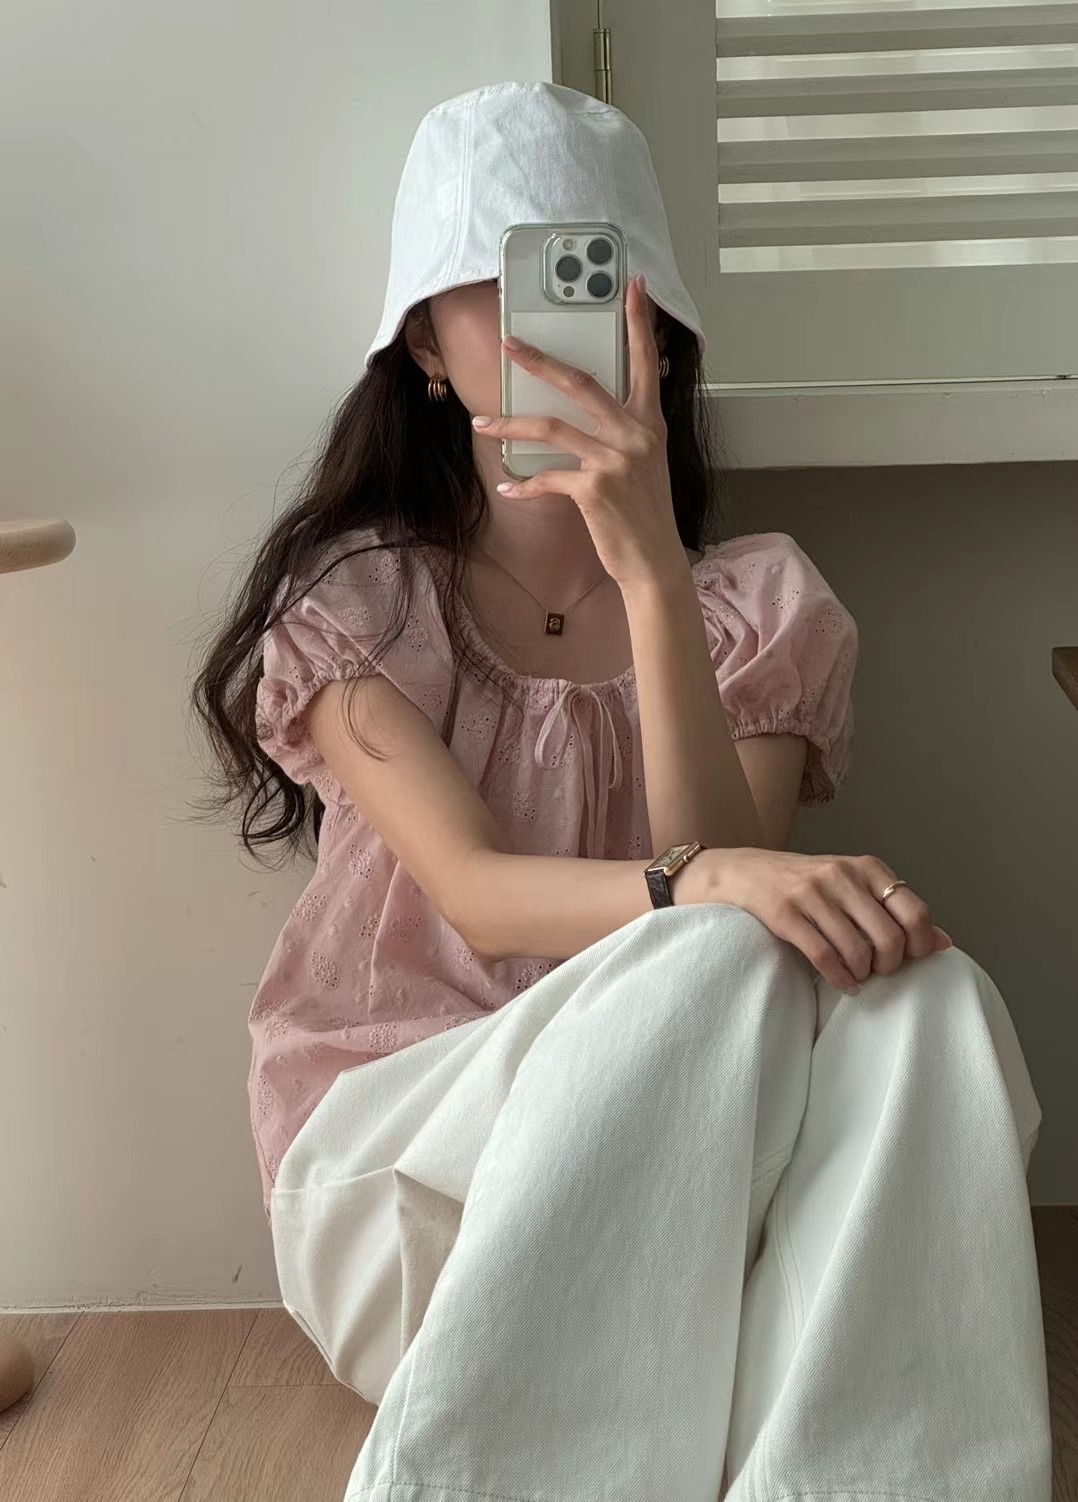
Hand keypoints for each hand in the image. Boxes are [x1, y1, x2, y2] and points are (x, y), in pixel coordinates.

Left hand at [470, 273, 684, 589]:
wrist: (654, 560)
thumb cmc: (645, 514)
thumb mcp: (643, 463)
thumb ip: (621, 433)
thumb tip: (582, 415)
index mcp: (649, 423)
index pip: (645, 362)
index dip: (639, 322)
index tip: (635, 287)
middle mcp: (635, 434)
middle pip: (580, 382)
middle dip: (540, 359)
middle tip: (511, 344)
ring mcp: (615, 460)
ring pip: (552, 426)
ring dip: (511, 423)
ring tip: (484, 422)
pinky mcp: (594, 489)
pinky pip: (547, 477)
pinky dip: (524, 484)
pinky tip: (508, 487)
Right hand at [697, 847, 952, 993]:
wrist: (745, 873)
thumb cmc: (807, 885)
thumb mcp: (854, 888)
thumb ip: (896, 911)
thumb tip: (943, 943)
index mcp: (867, 867)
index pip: (914, 913)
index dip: (917, 946)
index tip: (904, 958)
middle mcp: (842, 875)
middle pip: (890, 939)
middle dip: (889, 966)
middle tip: (878, 972)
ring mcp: (812, 893)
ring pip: (858, 952)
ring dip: (862, 976)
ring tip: (857, 978)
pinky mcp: (785, 913)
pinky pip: (824, 957)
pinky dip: (839, 979)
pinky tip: (842, 984)